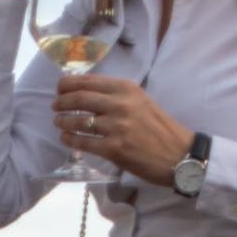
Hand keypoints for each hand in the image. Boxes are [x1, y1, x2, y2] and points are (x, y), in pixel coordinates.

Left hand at [53, 73, 193, 186]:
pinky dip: (69, 139)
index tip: (60, 88)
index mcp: (127, 89)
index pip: (88, 81)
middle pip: (79, 98)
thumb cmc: (161, 128)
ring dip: (62, 120)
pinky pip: (83, 142)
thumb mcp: (142, 101)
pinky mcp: (114, 149)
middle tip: (55, 106)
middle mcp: (120, 104)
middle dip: (61, 101)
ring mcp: (116, 127)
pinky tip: (65, 138)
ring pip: (78, 121)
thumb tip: (87, 93)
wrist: (180, 155)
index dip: (68, 84)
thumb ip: (117, 96)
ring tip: (58, 122)